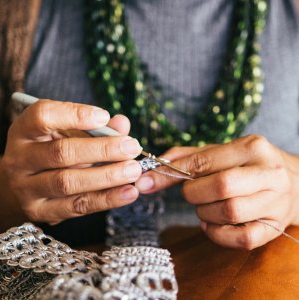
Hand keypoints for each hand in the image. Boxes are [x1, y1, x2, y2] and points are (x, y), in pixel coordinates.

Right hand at [2, 100, 141, 223]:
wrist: (27, 182)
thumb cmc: (53, 149)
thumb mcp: (68, 132)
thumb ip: (95, 127)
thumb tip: (122, 124)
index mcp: (24, 131)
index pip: (42, 116)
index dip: (75, 115)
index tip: (104, 116)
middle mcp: (20, 159)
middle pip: (61, 153)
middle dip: (102, 150)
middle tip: (132, 147)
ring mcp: (27, 188)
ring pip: (68, 182)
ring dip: (107, 176)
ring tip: (134, 170)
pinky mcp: (40, 211)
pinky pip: (77, 206)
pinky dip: (106, 199)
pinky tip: (129, 192)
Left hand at [135, 135, 298, 248]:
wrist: (294, 182)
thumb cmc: (246, 165)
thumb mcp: (220, 152)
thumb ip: (187, 156)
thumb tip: (153, 166)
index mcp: (252, 147)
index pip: (204, 161)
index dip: (171, 172)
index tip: (147, 181)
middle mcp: (268, 173)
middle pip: (220, 186)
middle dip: (193, 193)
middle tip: (190, 192)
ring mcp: (275, 202)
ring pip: (229, 212)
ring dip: (204, 213)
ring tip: (205, 206)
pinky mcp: (274, 228)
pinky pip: (240, 239)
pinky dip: (217, 234)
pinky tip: (213, 223)